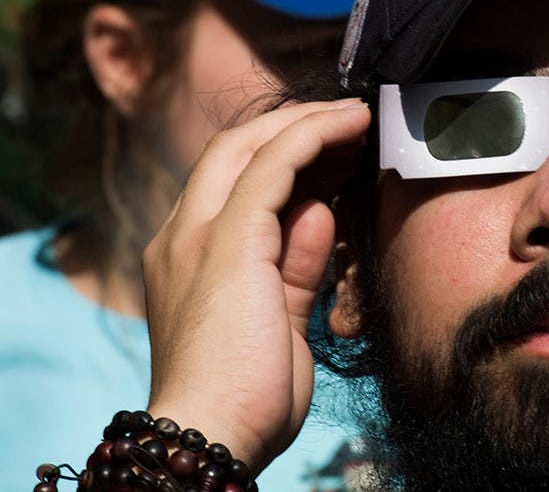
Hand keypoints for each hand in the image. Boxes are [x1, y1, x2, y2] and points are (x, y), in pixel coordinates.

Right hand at [141, 98, 369, 472]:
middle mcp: (183, 236)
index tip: (335, 146)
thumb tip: (322, 213)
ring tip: (358, 117)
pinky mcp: (229, 242)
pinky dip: (313, 137)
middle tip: (350, 120)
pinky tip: (348, 127)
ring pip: (252, 146)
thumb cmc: (247, 396)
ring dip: (310, 123)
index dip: (283, 151)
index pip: (231, 179)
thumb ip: (298, 265)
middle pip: (235, 148)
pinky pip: (275, 167)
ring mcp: (199, 236)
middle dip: (295, 123)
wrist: (210, 437)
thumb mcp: (283, 319)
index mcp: (189, 256)